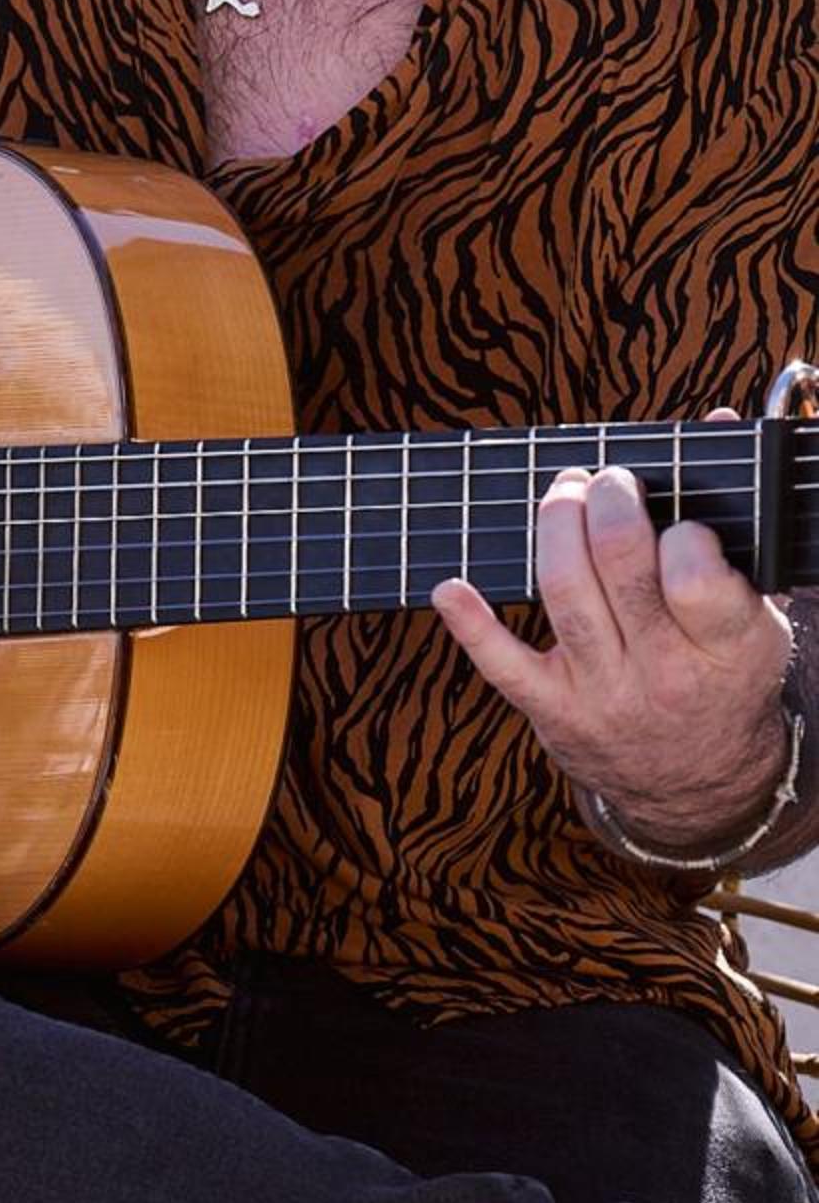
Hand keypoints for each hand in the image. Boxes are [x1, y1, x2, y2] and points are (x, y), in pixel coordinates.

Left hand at [431, 414, 793, 848]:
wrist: (697, 779)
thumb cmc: (722, 674)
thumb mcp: (755, 612)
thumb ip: (736, 524)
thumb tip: (709, 423)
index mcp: (729, 645)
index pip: (697, 577)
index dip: (681, 535)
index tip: (677, 520)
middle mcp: (665, 669)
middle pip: (620, 569)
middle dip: (606, 505)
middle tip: (605, 480)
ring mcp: (604, 691)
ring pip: (563, 594)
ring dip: (553, 529)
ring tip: (561, 493)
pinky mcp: (553, 709)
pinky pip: (502, 664)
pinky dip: (469, 623)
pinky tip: (448, 587)